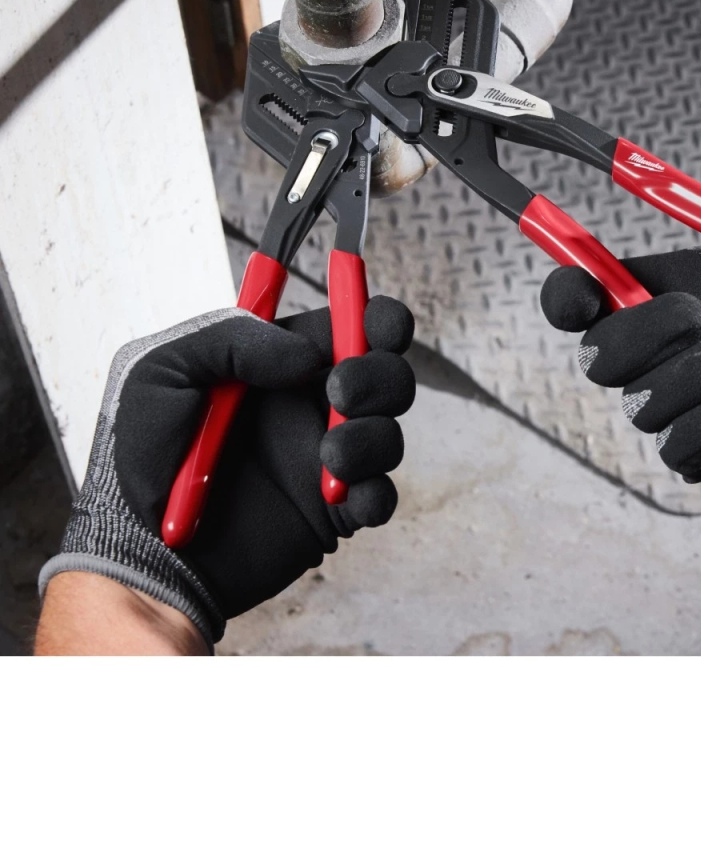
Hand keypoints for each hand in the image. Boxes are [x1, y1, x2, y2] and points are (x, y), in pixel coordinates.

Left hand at [39, 296, 415, 646]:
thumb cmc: (139, 460)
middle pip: (386, 374)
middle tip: (338, 393)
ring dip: (371, 437)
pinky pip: (381, 497)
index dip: (377, 318)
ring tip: (328, 454)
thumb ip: (231, 339)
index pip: (348, 324)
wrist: (141, 555)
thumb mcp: (161, 371)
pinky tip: (339, 496)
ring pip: (389, 433)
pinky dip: (373, 494)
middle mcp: (310, 407)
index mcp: (279, 364)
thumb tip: (307, 355)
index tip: (376, 325)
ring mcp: (325, 460)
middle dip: (379, 376)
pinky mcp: (332, 513)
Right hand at [541, 158, 700, 533]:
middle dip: (638, 331)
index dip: (564, 291)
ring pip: (637, 404)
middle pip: (596, 354)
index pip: (581, 298)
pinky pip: (675, 451)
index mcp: (668, 295)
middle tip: (698, 314)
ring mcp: (684, 408)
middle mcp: (664, 354)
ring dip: (688, 375)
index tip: (583, 283)